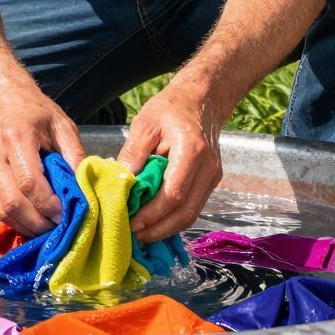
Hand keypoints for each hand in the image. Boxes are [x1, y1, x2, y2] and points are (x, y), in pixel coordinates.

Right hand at [0, 88, 85, 236]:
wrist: (0, 100)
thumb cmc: (36, 111)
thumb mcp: (63, 126)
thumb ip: (75, 156)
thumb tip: (86, 189)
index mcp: (15, 137)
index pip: (29, 182)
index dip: (48, 204)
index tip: (65, 214)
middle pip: (12, 203)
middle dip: (38, 222)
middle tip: (60, 228)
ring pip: (2, 211)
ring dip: (27, 226)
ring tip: (49, 228)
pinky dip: (18, 220)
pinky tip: (36, 220)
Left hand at [118, 82, 226, 241]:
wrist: (203, 98)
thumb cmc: (171, 107)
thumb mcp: (145, 124)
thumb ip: (133, 153)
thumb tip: (121, 183)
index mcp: (192, 152)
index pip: (173, 195)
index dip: (151, 215)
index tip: (130, 222)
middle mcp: (208, 169)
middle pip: (185, 213)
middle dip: (158, 230)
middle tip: (133, 236)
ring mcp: (213, 177)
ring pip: (191, 215)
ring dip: (166, 229)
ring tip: (141, 233)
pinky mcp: (211, 181)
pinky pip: (193, 207)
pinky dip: (174, 219)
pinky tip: (155, 222)